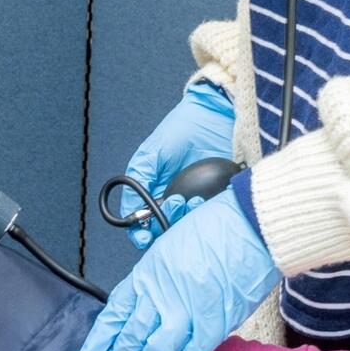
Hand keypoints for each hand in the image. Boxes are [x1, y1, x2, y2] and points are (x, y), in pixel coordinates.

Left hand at [74, 188, 277, 350]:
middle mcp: (161, 293)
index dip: (98, 345)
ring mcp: (187, 308)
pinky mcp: (215, 321)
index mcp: (147, 273)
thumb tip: (147, 315)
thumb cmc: (216, 230)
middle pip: (128, 339)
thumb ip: (157, 282)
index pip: (113, 316)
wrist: (252, 225)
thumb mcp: (170, 247)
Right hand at [117, 81, 236, 249]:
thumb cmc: (184, 128)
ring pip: (187, 226)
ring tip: (195, 199)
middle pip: (166, 228)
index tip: (145, 234)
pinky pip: (211, 216)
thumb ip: (140, 176)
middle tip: (177, 202)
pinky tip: (208, 200)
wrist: (218, 115)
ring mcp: (196, 201)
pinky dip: (208, 214)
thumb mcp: (154, 151)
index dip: (142, 233)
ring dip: (188, 218)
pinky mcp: (217, 198)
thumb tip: (131, 208)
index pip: (145, 222)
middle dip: (168, 221)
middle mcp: (175, 200)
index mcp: (155, 191)